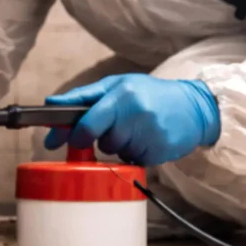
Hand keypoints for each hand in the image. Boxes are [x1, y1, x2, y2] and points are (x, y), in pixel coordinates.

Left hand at [43, 74, 220, 165]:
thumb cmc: (150, 94)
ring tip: (136, 129)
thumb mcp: (118, 85)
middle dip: (100, 138)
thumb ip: (84, 95)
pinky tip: (146, 139)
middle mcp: (136, 113)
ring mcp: (149, 135)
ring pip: (115, 152)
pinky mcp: (158, 152)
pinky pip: (132, 160)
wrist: (194, 106)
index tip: (55, 141)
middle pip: (101, 141)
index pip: (88, 121)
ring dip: (119, 145)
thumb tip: (51, 102)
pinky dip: (134, 153)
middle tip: (114, 127)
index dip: (71, 135)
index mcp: (122, 94)